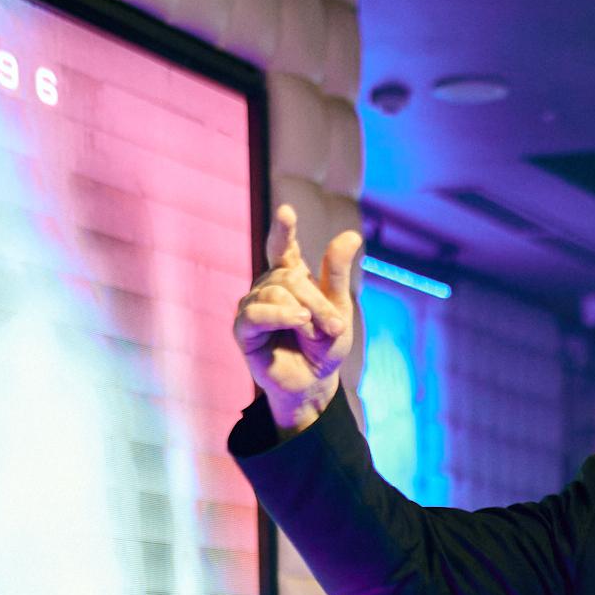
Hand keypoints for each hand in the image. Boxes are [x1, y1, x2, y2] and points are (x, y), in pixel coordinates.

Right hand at [234, 204, 361, 432]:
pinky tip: (297, 321)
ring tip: (314, 333)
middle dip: (317, 301)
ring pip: (276, 292)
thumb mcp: (339, 309)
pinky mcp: (243, 328)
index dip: (283, 230)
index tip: (286, 212)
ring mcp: (253, 304)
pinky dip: (279, 316)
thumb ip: (337, 273)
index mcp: (290, 276)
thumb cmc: (325, 345)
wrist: (314, 383)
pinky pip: (257, 312)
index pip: (282, 246)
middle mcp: (268, 285)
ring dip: (304, 314)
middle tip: (334, 326)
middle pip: (290, 276)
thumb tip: (351, 234)